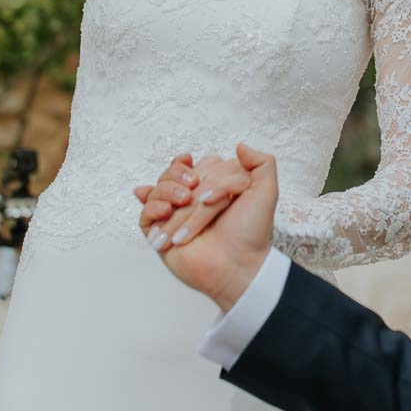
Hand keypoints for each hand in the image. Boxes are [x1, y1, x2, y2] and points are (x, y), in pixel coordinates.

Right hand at [135, 143, 277, 311]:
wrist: (238, 265)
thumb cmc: (251, 233)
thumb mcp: (266, 193)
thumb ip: (261, 163)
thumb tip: (240, 145)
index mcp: (213, 187)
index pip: (201, 164)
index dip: (208, 173)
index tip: (220, 191)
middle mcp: (192, 199)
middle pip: (176, 173)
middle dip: (187, 181)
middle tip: (195, 194)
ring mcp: (174, 215)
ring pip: (158, 187)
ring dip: (168, 189)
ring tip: (182, 202)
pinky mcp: (160, 233)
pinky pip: (144, 212)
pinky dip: (152, 206)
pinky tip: (166, 211)